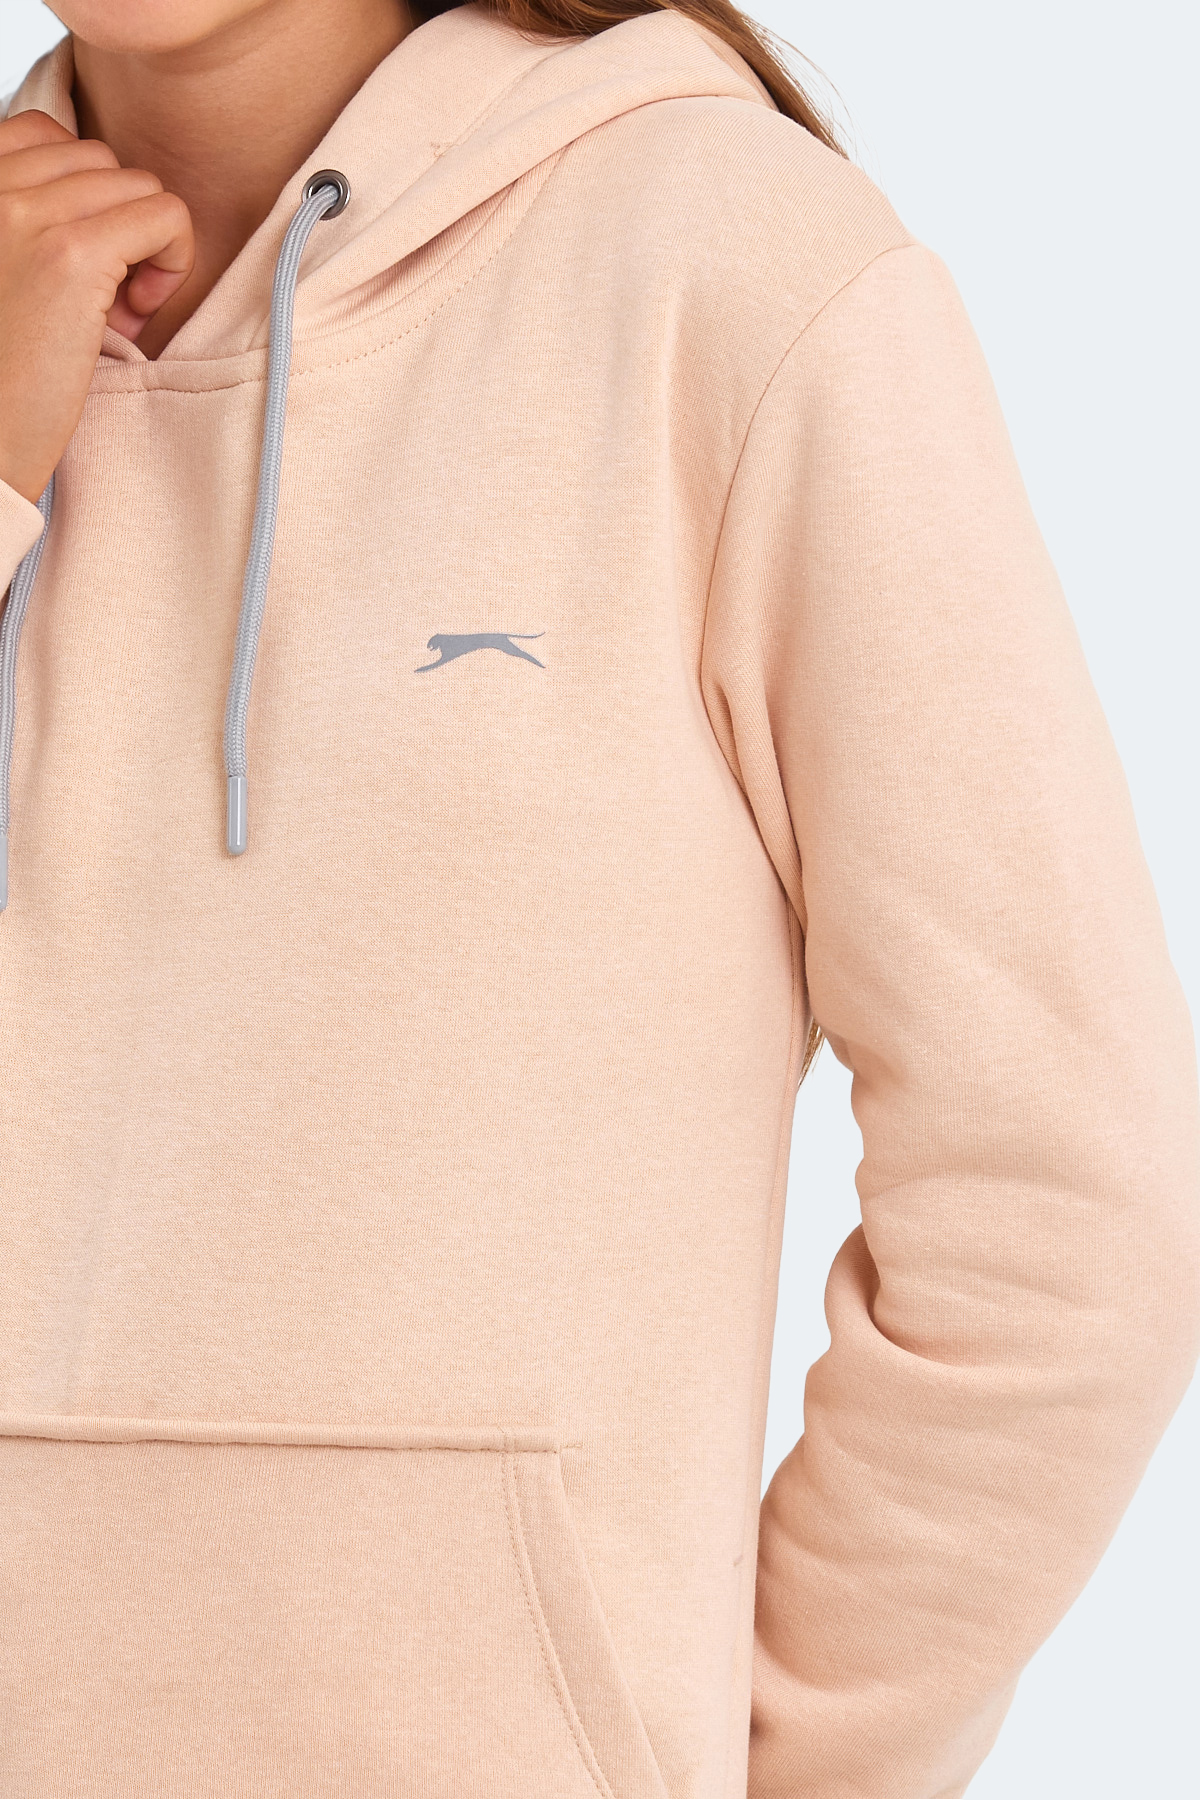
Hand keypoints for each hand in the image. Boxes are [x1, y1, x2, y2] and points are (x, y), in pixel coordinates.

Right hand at [0, 109, 193, 503]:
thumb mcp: (5, 277)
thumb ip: (34, 230)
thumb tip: (117, 209)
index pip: (45, 134)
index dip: (83, 196)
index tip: (80, 263)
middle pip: (99, 160)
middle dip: (118, 226)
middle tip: (104, 302)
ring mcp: (28, 214)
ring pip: (138, 185)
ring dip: (147, 247)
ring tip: (117, 314)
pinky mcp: (74, 256)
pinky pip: (165, 216)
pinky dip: (173, 260)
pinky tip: (138, 315)